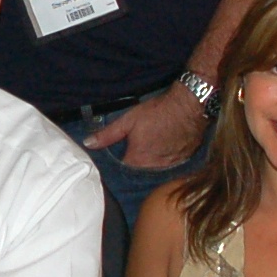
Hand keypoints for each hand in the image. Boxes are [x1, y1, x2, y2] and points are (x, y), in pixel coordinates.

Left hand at [83, 83, 205, 169]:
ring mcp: (171, 165)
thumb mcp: (128, 120)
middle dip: (136, 161)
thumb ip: (107, 135)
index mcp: (137, 160)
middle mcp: (154, 168)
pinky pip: (171, 163)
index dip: (120, 160)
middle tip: (138, 145)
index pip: (123, 169)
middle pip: (140, 170)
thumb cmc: (157, 112)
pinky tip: (166, 145)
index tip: (120, 152)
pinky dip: (167, 157)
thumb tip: (88, 143)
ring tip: (153, 144)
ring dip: (152, 160)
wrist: (189, 105)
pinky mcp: (184, 160)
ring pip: (156, 168)